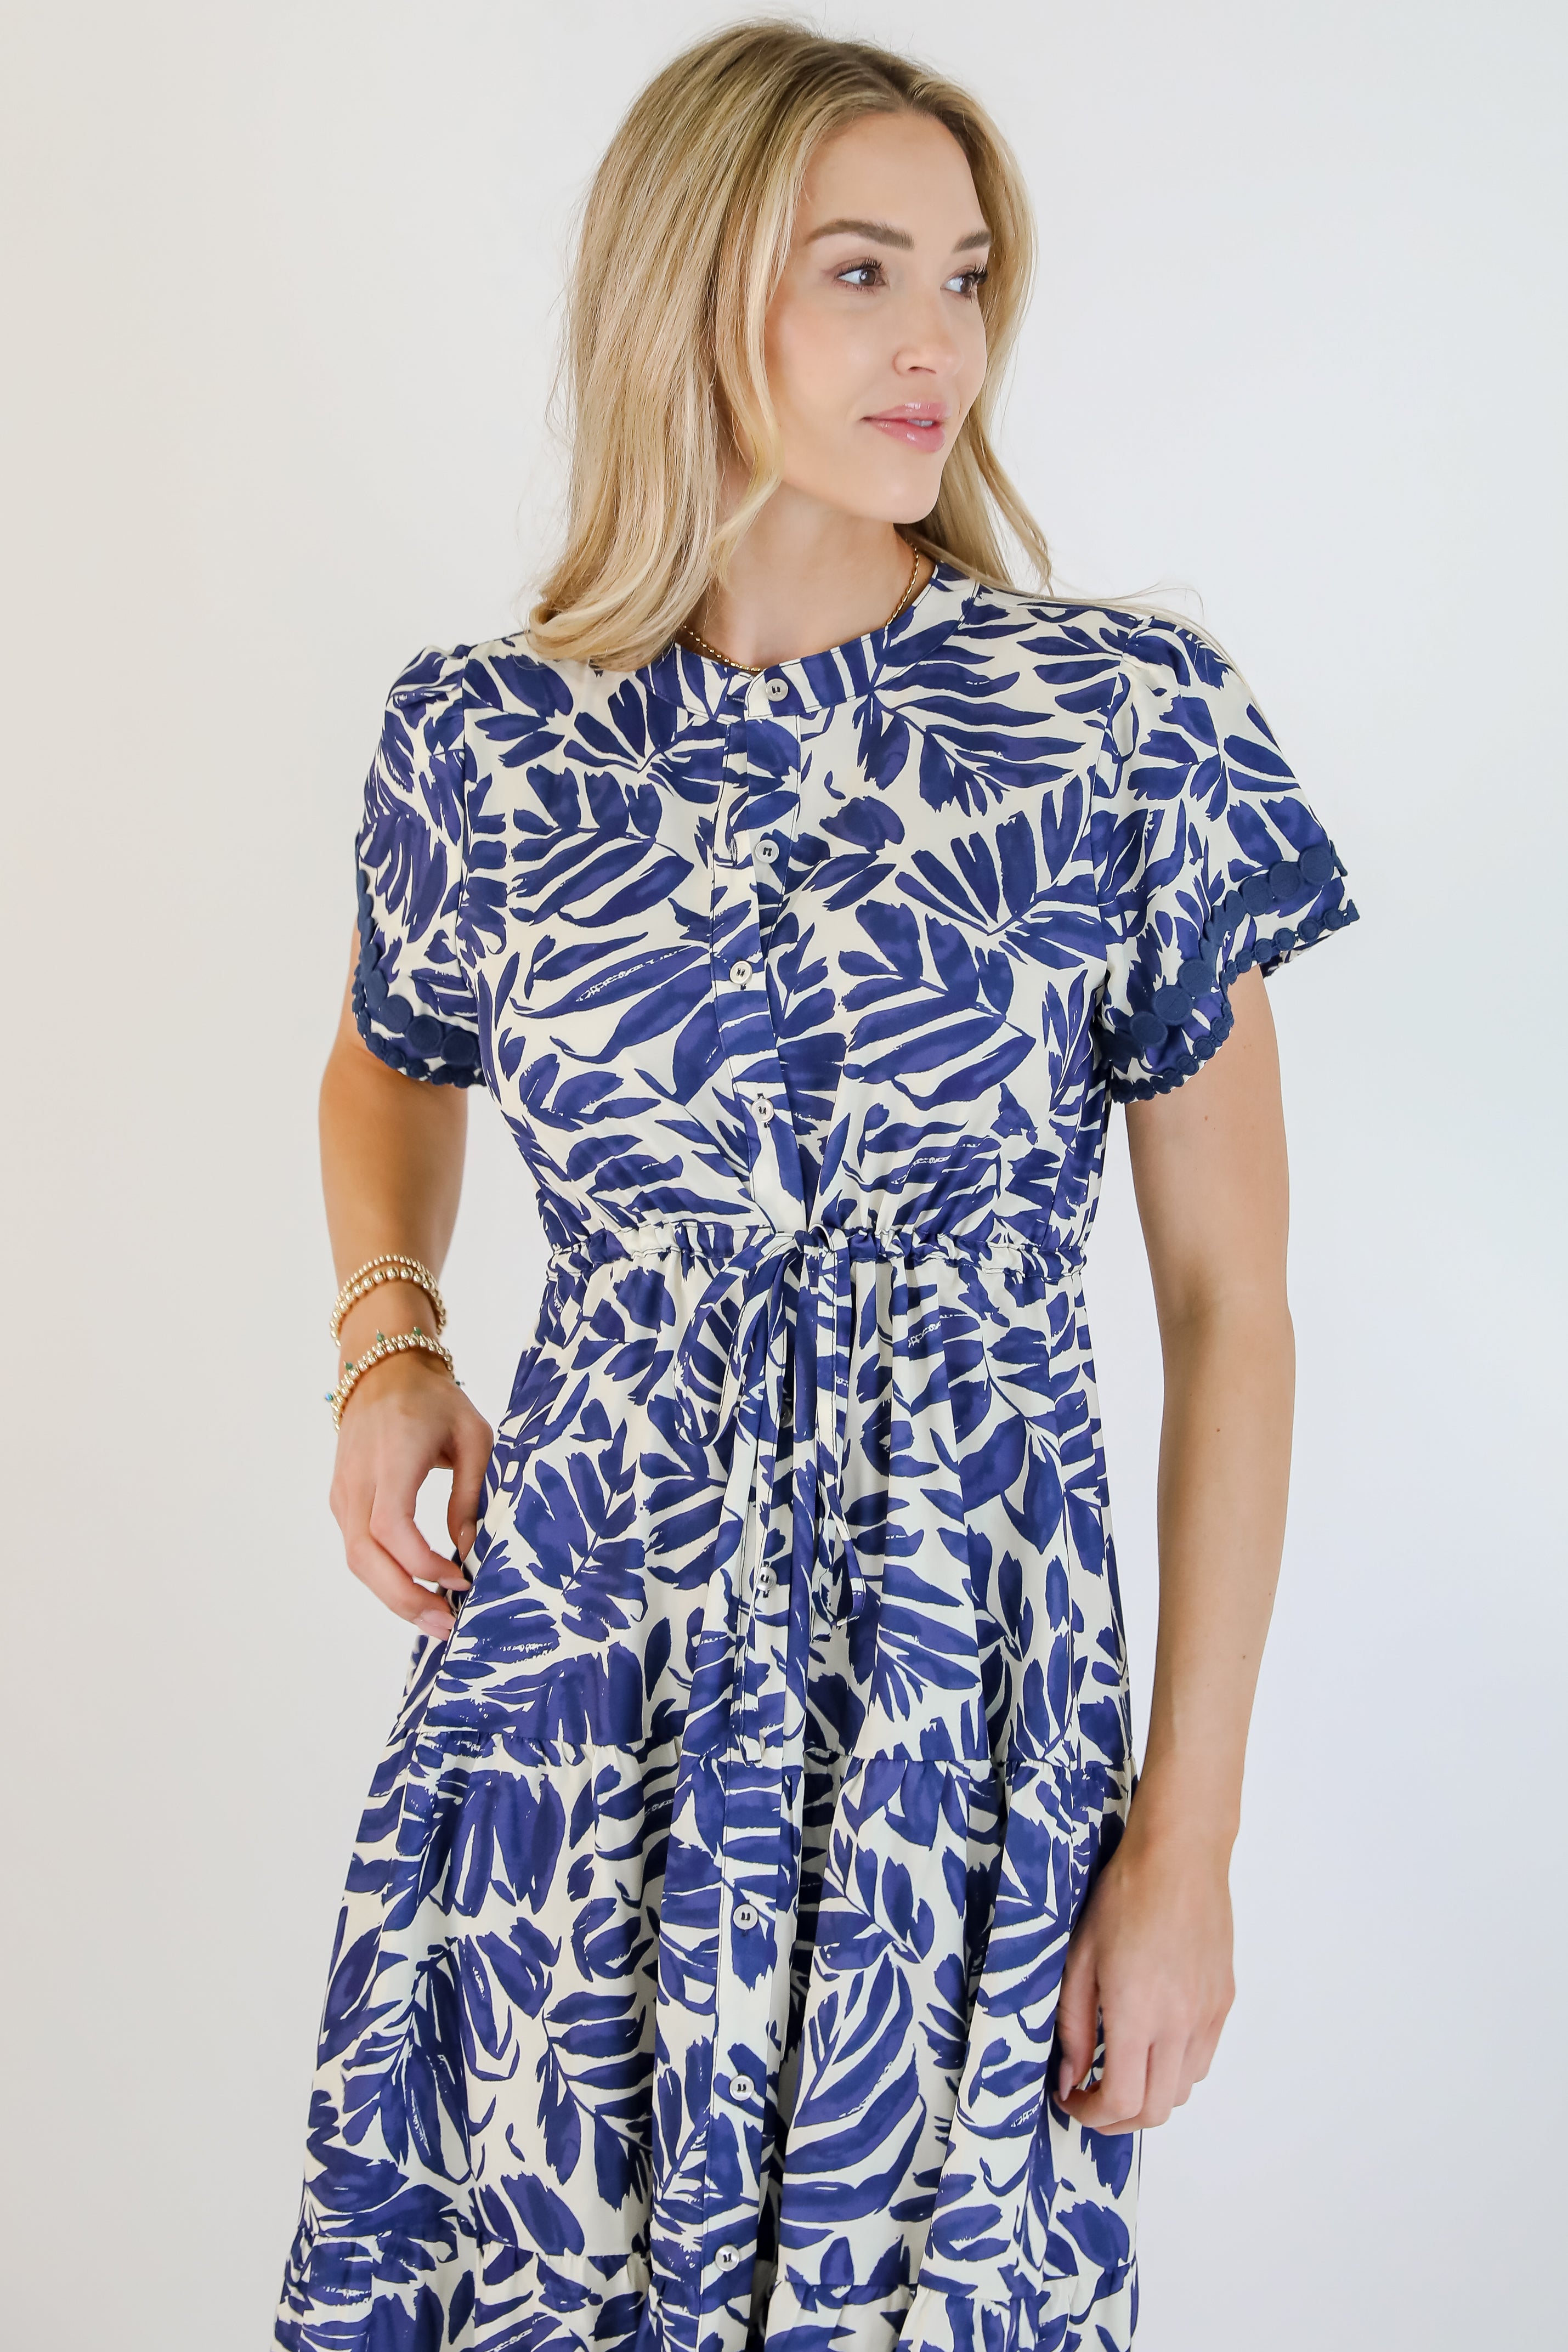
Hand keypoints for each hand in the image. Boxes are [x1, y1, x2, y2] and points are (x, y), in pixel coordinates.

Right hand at [329, 1352, 493, 1640]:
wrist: (382, 1370)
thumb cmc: (434, 1401)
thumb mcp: (474, 1435)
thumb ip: (473, 1493)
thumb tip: (470, 1549)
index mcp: (391, 1459)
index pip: (391, 1527)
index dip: (421, 1562)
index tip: (458, 1578)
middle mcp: (357, 1481)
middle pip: (364, 1556)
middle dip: (404, 1598)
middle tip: (447, 1626)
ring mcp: (343, 1493)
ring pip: (356, 1559)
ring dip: (393, 1596)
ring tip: (436, 1619)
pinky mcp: (342, 1500)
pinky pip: (357, 1548)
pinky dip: (383, 1576)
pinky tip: (416, 1591)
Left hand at [1054, 1810, 1235, 2131]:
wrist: (1179, 1857)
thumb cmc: (1124, 1897)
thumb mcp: (1080, 1959)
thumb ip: (1074, 2026)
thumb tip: (1070, 2077)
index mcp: (1139, 2014)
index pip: (1123, 2101)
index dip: (1092, 2115)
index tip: (1071, 2100)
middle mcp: (1180, 2024)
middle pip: (1156, 2110)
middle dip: (1118, 2119)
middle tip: (1091, 2100)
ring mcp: (1207, 2015)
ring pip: (1183, 2090)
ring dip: (1149, 2097)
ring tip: (1120, 2071)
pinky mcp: (1223, 2002)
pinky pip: (1202, 2059)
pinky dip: (1175, 2070)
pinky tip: (1152, 2044)